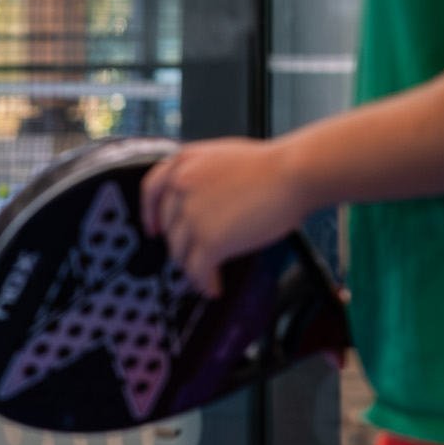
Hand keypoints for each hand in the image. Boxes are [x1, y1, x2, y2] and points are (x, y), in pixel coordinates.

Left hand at [140, 139, 304, 296]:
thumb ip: (201, 176)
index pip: (151, 191)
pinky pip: (197, 270)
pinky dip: (203, 282)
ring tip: (207, 276)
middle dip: (182, 246)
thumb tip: (198, 202)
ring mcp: (192, 214)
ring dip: (193, 268)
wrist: (293, 173)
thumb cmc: (272, 165)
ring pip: (180, 253)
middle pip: (170, 228)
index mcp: (183, 163)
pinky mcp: (209, 240)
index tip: (153, 230)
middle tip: (196, 256)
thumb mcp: (222, 157)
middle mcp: (181, 187)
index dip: (150, 215)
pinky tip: (213, 287)